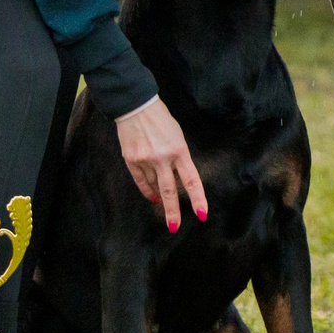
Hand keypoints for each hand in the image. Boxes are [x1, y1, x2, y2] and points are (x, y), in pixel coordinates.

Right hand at [114, 97, 205, 231]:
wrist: (136, 106)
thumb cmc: (161, 120)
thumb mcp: (177, 137)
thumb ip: (178, 158)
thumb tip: (178, 181)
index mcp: (179, 150)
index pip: (191, 180)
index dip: (198, 199)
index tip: (202, 214)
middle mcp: (163, 158)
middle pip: (170, 191)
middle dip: (173, 211)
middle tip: (174, 226)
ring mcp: (145, 160)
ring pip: (154, 187)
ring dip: (160, 198)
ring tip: (163, 206)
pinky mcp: (131, 160)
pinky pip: (140, 181)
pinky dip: (146, 191)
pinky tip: (151, 197)